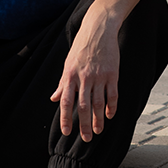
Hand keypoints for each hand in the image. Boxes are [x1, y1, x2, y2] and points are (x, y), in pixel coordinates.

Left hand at [52, 2, 119, 140]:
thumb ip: (62, 83)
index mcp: (70, 76)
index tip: (67, 132)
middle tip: (86, 139)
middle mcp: (84, 77)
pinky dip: (112, 106)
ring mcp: (99, 76)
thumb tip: (55, 99)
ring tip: (98, 131)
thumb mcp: (68, 63)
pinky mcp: (113, 73)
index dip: (66, 119)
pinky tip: (110, 115)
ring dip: (98, 119)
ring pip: (98, 103)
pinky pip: (112, 94)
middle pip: (83, 106)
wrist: (99, 28)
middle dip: (84, 125)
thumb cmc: (81, 46)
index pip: (67, 102)